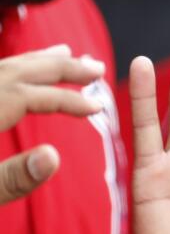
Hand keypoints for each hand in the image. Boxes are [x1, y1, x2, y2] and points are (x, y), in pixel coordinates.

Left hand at [0, 44, 106, 203]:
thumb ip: (12, 178)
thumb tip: (53, 157)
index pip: (27, 95)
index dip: (65, 99)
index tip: (96, 108)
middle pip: (16, 72)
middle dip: (59, 68)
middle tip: (96, 68)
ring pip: (2, 68)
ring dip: (37, 61)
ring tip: (66, 54)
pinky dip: (14, 69)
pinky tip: (24, 72)